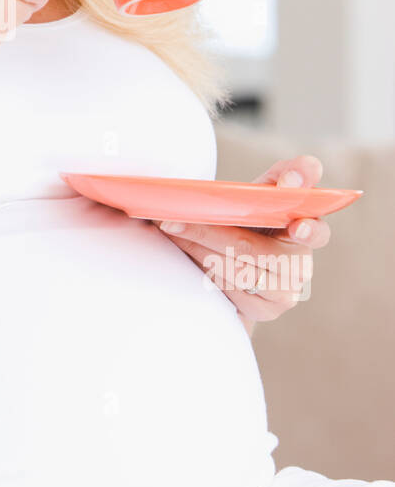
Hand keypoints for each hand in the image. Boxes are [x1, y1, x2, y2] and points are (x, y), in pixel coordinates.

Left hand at [153, 155, 330, 331]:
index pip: (316, 231)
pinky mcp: (264, 310)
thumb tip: (295, 176)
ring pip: (233, 269)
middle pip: (251, 248)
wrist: (233, 260)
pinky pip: (227, 288)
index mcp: (308, 230)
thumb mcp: (265, 192)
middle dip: (208, 231)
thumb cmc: (252, 218)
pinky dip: (202, 268)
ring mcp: (285, 293)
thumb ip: (284, 175)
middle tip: (172, 218)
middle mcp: (301, 265)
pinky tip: (185, 253)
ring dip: (196, 247)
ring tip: (170, 229)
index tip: (297, 227)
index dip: (309, 229)